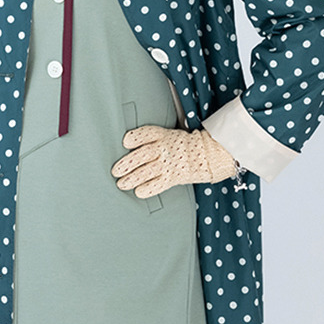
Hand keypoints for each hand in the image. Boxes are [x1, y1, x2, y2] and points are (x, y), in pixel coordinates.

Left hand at [111, 126, 237, 197]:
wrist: (208, 155)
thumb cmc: (184, 144)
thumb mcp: (170, 133)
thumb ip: (152, 136)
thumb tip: (134, 131)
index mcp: (163, 135)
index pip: (148, 134)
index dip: (136, 137)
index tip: (126, 141)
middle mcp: (165, 149)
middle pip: (143, 155)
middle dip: (128, 163)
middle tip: (115, 170)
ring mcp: (169, 164)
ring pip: (148, 172)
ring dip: (133, 178)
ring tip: (121, 183)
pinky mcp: (173, 178)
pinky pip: (159, 184)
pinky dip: (148, 189)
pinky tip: (138, 191)